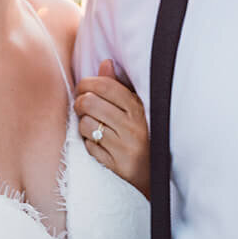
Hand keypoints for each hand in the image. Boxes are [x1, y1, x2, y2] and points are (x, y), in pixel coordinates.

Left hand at [75, 61, 149, 199]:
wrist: (158, 175)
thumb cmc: (145, 135)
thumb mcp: (137, 108)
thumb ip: (119, 86)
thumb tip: (105, 63)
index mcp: (139, 107)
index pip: (104, 86)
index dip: (86, 83)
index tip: (83, 88)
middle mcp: (133, 126)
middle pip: (89, 103)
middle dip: (80, 103)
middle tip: (82, 107)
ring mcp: (125, 147)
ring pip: (85, 125)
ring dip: (83, 125)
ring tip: (92, 127)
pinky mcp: (117, 165)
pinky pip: (89, 147)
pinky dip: (88, 144)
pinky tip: (98, 143)